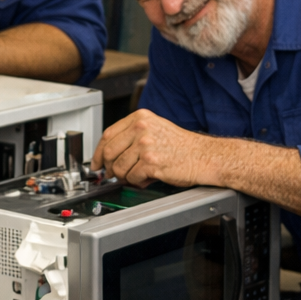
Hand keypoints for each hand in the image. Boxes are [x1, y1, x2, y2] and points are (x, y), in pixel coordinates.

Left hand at [91, 109, 212, 187]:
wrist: (204, 156)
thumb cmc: (182, 146)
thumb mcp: (155, 129)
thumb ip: (132, 136)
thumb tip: (109, 154)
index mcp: (140, 117)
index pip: (108, 134)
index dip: (98, 152)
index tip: (96, 163)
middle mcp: (141, 128)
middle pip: (109, 152)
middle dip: (109, 167)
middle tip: (113, 174)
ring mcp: (145, 145)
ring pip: (119, 167)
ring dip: (125, 176)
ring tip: (138, 175)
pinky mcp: (151, 162)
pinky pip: (132, 177)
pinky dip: (138, 182)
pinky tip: (148, 178)